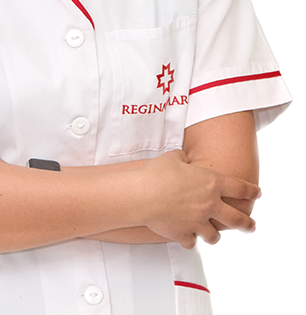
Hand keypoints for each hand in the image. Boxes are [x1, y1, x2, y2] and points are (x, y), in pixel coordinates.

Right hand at [139, 150, 260, 248]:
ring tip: (214, 233)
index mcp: (212, 183)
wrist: (143, 194)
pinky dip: (190, 240)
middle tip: (252, 226)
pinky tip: (188, 237)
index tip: (257, 193)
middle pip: (237, 219)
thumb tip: (184, 159)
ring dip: (215, 234)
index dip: (251, 191)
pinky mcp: (184, 234)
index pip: (240, 188)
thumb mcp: (174, 157)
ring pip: (215, 236)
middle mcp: (210, 204)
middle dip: (247, 224)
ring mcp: (198, 222)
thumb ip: (184, 159)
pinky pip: (192, 242)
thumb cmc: (157, 174)